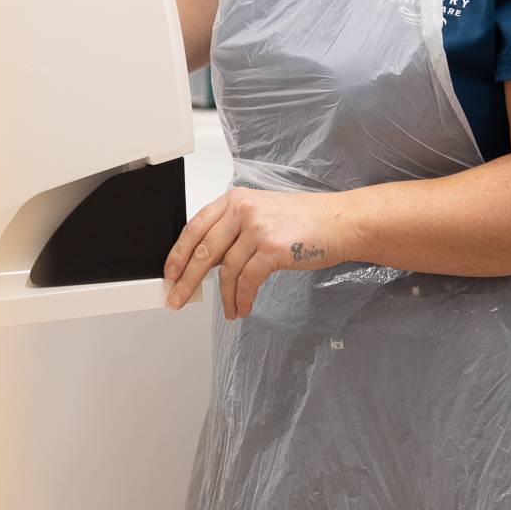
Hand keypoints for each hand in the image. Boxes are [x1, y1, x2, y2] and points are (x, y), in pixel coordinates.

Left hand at [163, 187, 351, 318]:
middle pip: (204, 250)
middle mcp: (243, 210)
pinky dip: (242, 298)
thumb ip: (233, 232)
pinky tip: (242, 307)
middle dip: (188, 279)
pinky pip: (248, 281)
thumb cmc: (304, 220)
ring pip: (227, 270)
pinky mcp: (274, 249)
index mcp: (235, 199)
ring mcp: (258, 229)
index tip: (170, 272)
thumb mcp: (261, 214)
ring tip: (228, 309)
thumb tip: (207, 262)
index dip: (178, 252)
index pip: (195, 226)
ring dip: (224, 296)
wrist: (341, 221)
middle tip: (177, 297)